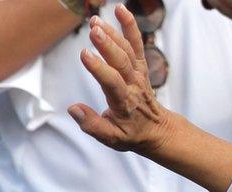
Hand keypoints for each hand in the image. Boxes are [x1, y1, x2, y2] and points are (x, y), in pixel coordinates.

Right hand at [68, 6, 175, 154]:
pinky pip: (137, 44)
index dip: (100, 68)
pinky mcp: (140, 67)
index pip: (112, 83)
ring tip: (96, 21)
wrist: (158, 130)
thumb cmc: (132, 134)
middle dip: (107, 45)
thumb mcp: (112, 139)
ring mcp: (139, 74)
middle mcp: (133, 85)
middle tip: (93, 29)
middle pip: (121, 62)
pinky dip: (130, 27)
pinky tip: (121, 10)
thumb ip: (92, 125)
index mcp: (124, 102)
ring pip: (128, 50)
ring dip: (113, 33)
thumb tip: (73, 109)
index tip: (85, 55)